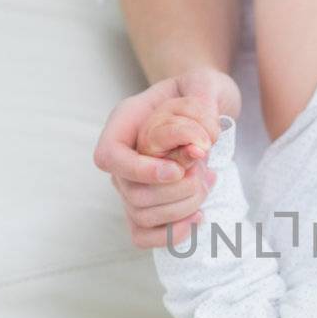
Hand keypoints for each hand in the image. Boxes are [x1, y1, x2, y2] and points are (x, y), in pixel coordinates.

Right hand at [93, 66, 240, 248]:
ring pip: (140, 215)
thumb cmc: (200, 92)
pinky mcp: (148, 206)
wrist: (206, 108)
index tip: (176, 170)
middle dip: (176, 191)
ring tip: (207, 183)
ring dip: (182, 208)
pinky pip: (144, 236)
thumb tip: (198, 143)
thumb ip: (201, 98)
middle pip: (130, 193)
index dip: (140, 171)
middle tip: (205, 171)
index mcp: (126, 122)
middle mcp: (123, 156)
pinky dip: (172, 234)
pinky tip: (199, 216)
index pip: (109, 157)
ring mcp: (132, 183)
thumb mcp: (204, 82)